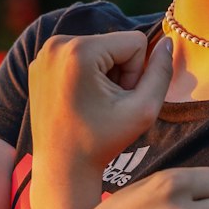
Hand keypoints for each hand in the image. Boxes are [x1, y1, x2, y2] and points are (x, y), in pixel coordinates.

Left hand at [28, 30, 173, 180]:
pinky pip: (79, 56)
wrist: (62, 167)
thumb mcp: (144, 109)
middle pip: (115, 43)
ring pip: (99, 49)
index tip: (119, 100)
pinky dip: (86, 75)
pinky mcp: (40, 63)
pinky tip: (79, 101)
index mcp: (80, 50)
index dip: (137, 74)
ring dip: (105, 74)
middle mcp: (57, 44)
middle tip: (106, 105)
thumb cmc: (102, 142)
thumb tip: (168, 41)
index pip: (135, 42)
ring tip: (94, 104)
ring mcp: (44, 53)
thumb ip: (162, 72)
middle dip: (120, 72)